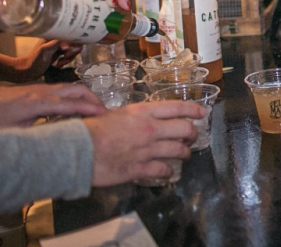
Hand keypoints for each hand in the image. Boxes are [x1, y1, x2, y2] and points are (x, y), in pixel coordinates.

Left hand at [0, 39, 81, 81]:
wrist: (27, 71)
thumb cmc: (34, 60)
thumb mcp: (45, 50)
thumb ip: (56, 44)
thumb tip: (69, 43)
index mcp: (54, 35)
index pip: (71, 34)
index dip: (73, 42)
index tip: (68, 51)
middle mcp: (57, 39)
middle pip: (74, 42)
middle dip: (72, 52)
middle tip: (65, 58)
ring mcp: (59, 46)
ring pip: (73, 49)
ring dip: (69, 58)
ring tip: (61, 63)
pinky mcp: (59, 53)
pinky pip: (69, 55)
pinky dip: (67, 61)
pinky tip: (59, 65)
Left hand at [0, 82, 105, 128]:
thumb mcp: (16, 132)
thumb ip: (40, 132)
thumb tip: (61, 137)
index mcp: (39, 103)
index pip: (71, 104)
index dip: (90, 109)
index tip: (105, 115)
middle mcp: (42, 91)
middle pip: (76, 89)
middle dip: (93, 98)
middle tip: (105, 112)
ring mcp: (39, 87)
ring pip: (70, 87)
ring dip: (85, 96)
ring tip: (94, 110)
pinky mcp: (36, 89)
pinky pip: (61, 90)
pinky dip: (74, 96)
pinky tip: (75, 108)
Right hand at [85, 101, 203, 186]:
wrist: (78, 150)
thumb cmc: (92, 129)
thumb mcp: (117, 113)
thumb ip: (136, 116)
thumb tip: (145, 118)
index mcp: (144, 112)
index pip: (177, 108)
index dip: (194, 110)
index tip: (202, 113)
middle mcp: (150, 129)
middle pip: (185, 129)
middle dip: (193, 134)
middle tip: (192, 137)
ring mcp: (147, 150)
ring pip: (178, 150)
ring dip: (185, 153)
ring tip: (184, 154)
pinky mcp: (140, 168)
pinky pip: (163, 170)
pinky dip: (169, 171)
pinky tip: (168, 172)